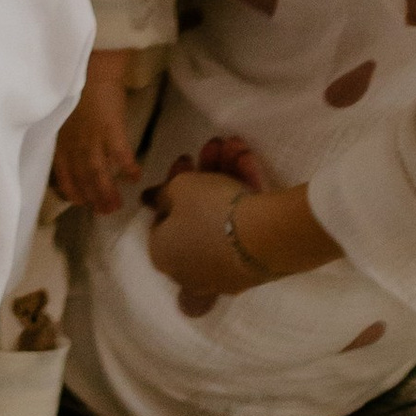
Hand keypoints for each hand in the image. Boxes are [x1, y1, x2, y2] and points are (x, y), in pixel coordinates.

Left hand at [52, 74, 142, 215]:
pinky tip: (136, 178)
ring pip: (98, 174)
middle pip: (82, 178)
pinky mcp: (111, 130)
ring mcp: (92, 138)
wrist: (91, 65)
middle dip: (93, 198)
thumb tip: (73, 148)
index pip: (63, 173)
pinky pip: (121, 156)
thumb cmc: (76, 85)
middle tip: (104, 212)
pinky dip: (128, 169)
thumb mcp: (61, 113)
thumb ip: (66, 134)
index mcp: (60, 139)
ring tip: (118, 205)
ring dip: (108, 192)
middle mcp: (74, 144)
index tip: (80, 201)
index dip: (72, 190)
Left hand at [142, 141, 274, 303]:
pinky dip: (246, 190)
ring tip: (233, 144)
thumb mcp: (178, 189)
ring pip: (223, 216)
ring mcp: (224, 271)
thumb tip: (150, 201)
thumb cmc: (208, 211)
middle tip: (212, 148)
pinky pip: (246, 225)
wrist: (265, 238)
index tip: (186, 160)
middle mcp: (191, 270)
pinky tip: (248, 158)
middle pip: (195, 216)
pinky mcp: (254, 267)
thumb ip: (161, 193)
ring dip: (226, 175)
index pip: (163, 218)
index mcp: (164, 255)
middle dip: (204, 175)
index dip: (173, 186)